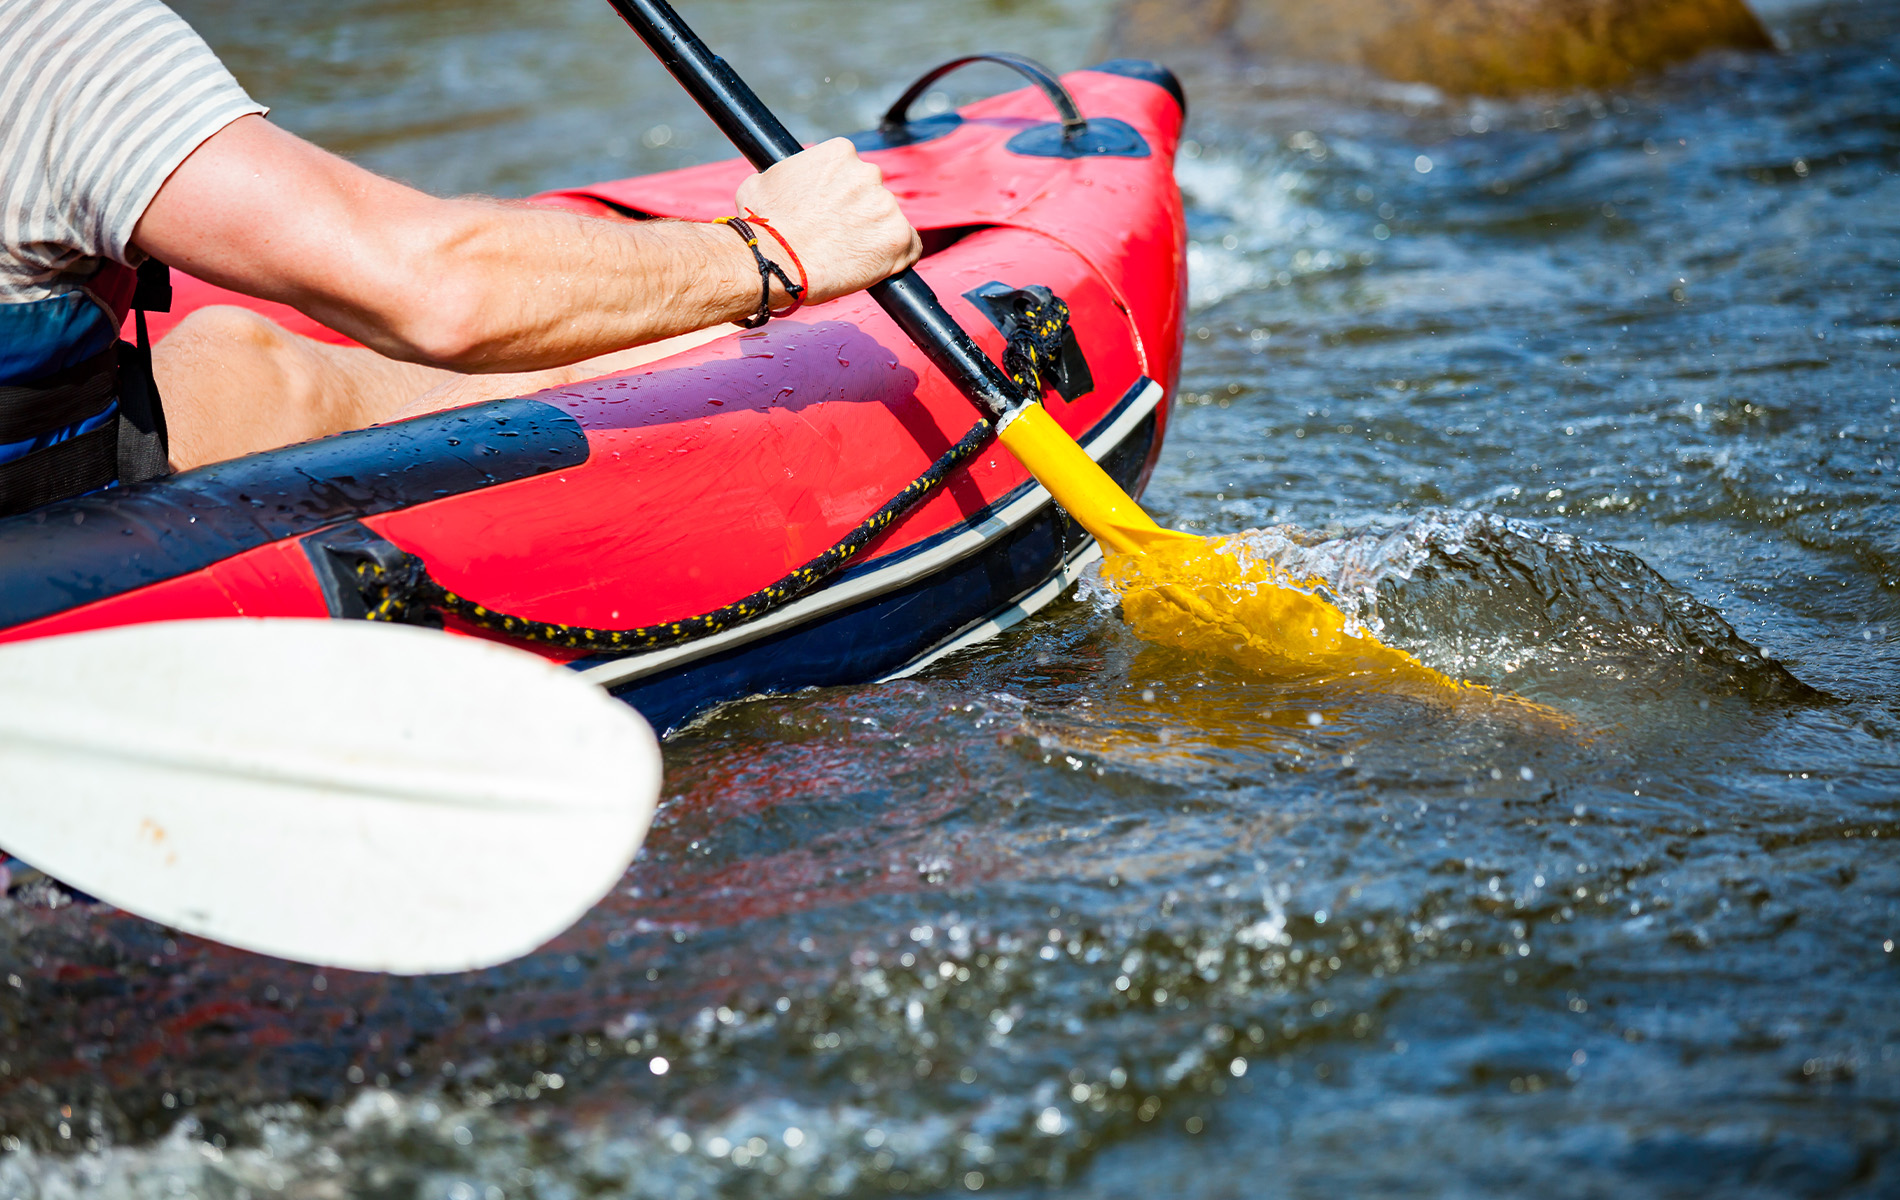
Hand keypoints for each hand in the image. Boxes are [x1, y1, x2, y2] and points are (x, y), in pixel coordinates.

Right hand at [733, 138, 921, 305]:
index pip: (853, 171)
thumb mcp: (763, 182)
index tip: (832, 213)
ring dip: (874, 235)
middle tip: (838, 237)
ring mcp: (886, 204)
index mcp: (840, 153)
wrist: (774, 261)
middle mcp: (869, 172)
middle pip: (873, 194)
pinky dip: (897, 257)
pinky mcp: (899, 237)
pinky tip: (876, 265)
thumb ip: (788, 176)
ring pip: (889, 221)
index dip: (843, 196)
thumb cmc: (763, 226)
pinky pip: (910, 247)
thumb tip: (785, 182)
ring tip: (847, 255)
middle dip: (859, 214)